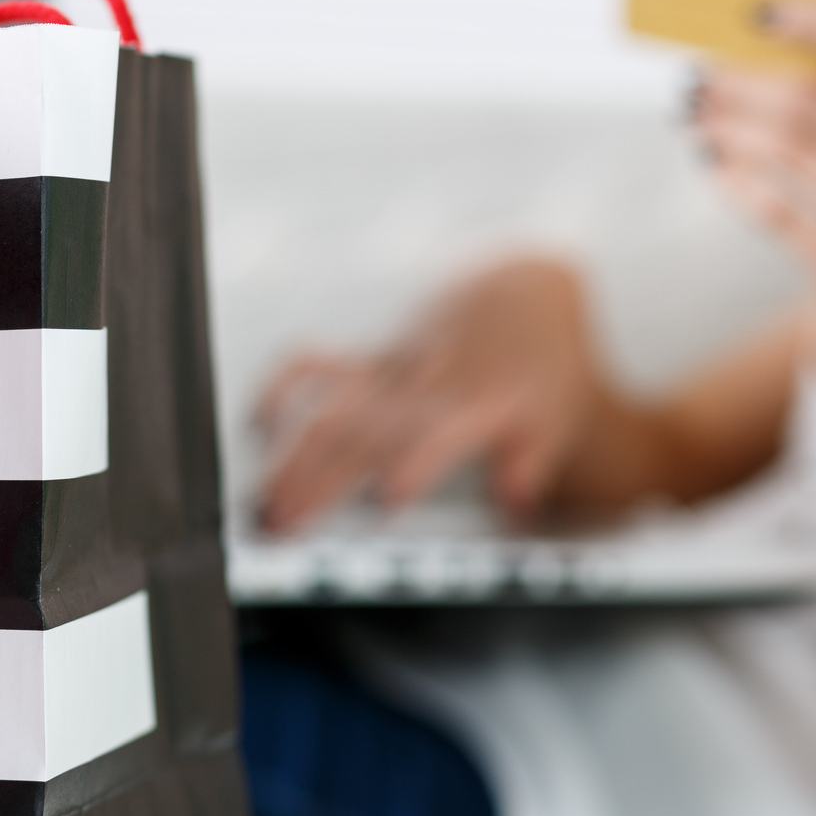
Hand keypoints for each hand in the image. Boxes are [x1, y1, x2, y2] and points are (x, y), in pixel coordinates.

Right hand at [253, 257, 611, 534]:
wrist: (522, 293)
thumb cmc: (540, 370)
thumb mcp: (556, 416)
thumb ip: (532, 461)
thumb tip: (516, 500)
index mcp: (479, 402)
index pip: (441, 431)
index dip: (414, 461)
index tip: (386, 495)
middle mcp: (427, 384)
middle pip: (365, 430)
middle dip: (320, 477)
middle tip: (282, 523)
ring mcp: (392, 370)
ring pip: (331, 408)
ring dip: (291, 457)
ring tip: (262, 505)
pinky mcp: (371, 358)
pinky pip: (316, 363)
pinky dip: (282, 388)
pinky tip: (260, 423)